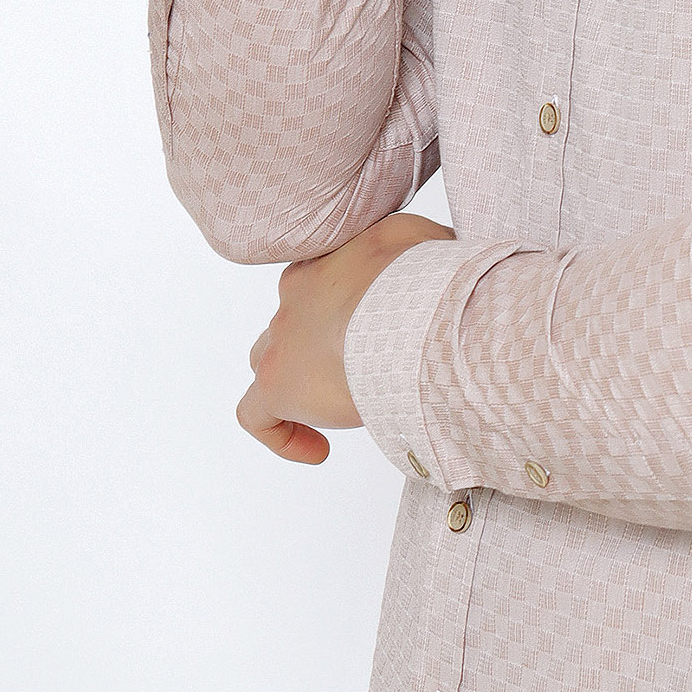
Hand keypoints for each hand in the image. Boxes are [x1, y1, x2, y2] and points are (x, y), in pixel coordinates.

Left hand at [236, 213, 455, 465]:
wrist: (408, 313)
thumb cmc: (421, 278)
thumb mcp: (421, 241)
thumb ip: (416, 246)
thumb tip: (435, 254)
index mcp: (322, 267)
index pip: (317, 289)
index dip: (341, 313)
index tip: (370, 336)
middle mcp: (293, 302)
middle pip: (291, 327)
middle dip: (319, 349)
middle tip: (364, 370)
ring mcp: (281, 344)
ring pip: (268, 364)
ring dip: (299, 385)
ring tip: (341, 406)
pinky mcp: (276, 385)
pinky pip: (257, 416)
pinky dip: (282, 434)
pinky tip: (317, 451)